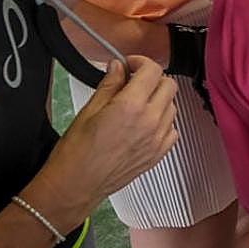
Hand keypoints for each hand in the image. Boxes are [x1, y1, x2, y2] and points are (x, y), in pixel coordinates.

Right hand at [40, 56, 177, 219]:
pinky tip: (145, 123)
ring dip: (158, 99)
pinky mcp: (159, 154)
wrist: (75, 186)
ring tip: (137, 103)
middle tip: (134, 81)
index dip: (141, 62)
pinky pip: (172, 128)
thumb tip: (118, 67)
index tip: (130, 65)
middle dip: (152, 78)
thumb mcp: (89, 110)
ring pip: (172, 105)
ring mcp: (157, 139)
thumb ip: (109, 84)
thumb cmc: (76, 153)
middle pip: (168, 85)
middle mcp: (150, 121)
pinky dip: (163, 121)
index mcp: (131, 107)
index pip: (152, 70)